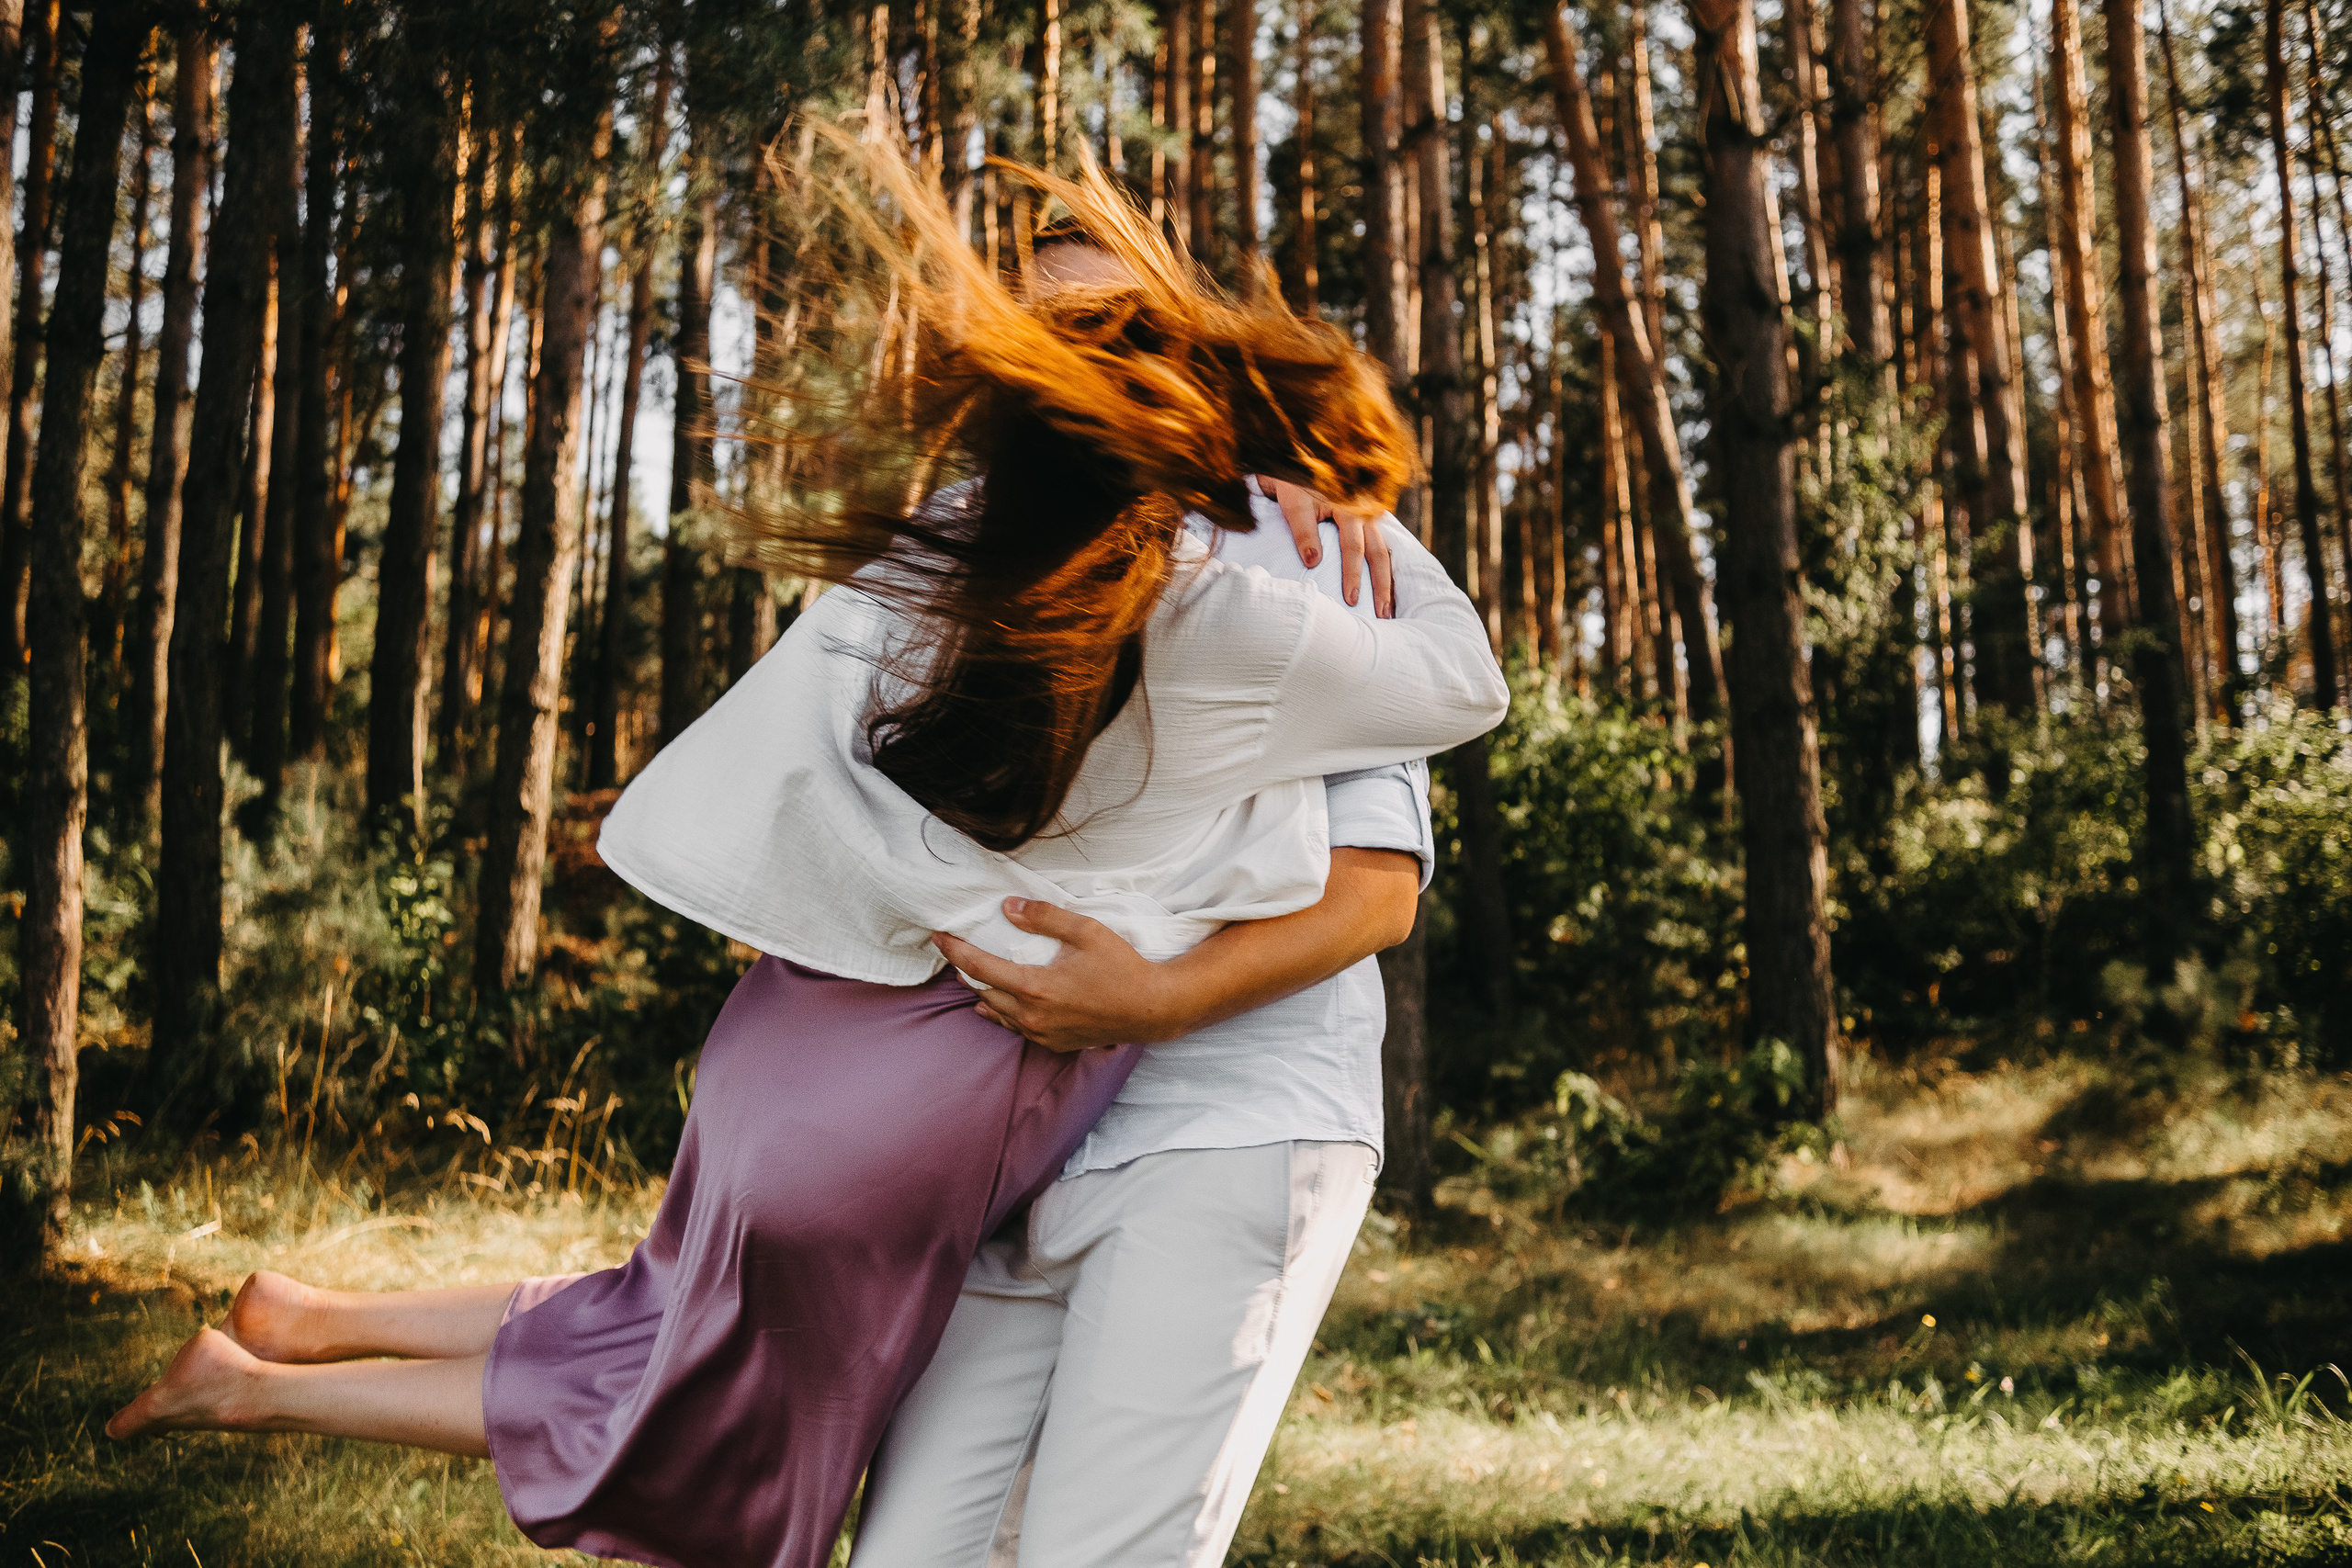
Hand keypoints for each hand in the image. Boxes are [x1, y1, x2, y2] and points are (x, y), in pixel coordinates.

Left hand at [932, 898, 1188, 1052]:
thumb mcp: (1086, 931)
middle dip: (967, 971)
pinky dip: (1004, 1012)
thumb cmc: (1123, 968)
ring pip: (997, 1013)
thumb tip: (1008, 907)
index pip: (979, 968)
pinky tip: (1004, 1002)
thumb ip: (1044, 917)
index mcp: (1034, 988)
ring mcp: (1042, 1034)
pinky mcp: (1054, 1044)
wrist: (1153, 1010)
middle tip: (958, 950)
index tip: (939, 936)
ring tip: (977, 974)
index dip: (954, 950)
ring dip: (984, 992)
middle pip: (982, 992)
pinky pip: (1016, 1028)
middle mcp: (1032, 1016)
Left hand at [1253, 476, 1395, 618]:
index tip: (1351, 600)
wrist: (1297, 457)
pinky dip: (1383, 568)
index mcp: (1348, 505)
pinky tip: (1388, 589)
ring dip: (1386, 580)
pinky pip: (1380, 545)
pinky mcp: (1366, 517)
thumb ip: (1303, 529)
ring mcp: (1367, 513)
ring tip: (1388, 608)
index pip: (1353, 546)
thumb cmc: (1292, 480)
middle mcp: (1363, 509)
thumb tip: (1313, 562)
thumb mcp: (1293, 501)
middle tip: (1382, 614)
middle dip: (1380, 585)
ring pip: (1382, 550)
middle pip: (1377, 552)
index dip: (1352, 574)